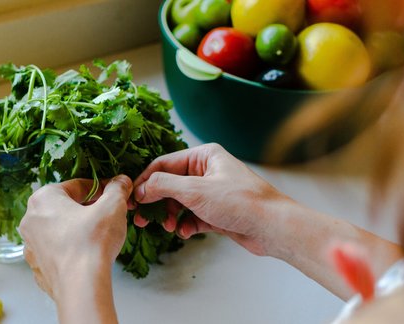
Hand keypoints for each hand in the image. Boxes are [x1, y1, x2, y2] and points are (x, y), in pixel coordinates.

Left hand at [19, 174, 131, 323]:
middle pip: (65, 207)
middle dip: (88, 208)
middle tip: (109, 214)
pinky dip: (70, 250)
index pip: (76, 185)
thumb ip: (117, 189)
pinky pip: (56, 252)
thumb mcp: (112, 206)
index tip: (114, 194)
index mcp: (43, 198)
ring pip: (58, 230)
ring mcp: (31, 246)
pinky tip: (87, 255)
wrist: (81, 286)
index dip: (100, 188)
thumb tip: (121, 181)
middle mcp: (30, 220)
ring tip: (99, 236)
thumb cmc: (92, 241)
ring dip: (77, 229)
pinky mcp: (38, 268)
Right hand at [133, 143, 289, 255]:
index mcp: (204, 156)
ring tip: (169, 227)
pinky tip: (186, 232)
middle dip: (157, 202)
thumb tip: (140, 188)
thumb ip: (164, 186)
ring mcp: (212, 192)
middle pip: (170, 184)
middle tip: (141, 218)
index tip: (131, 197)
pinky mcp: (217, 212)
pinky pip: (193, 216)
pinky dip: (186, 224)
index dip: (145, 181)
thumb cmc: (241, 201)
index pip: (164, 164)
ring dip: (171, 215)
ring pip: (180, 202)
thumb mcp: (196, 191)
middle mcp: (207, 171)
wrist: (272, 227)